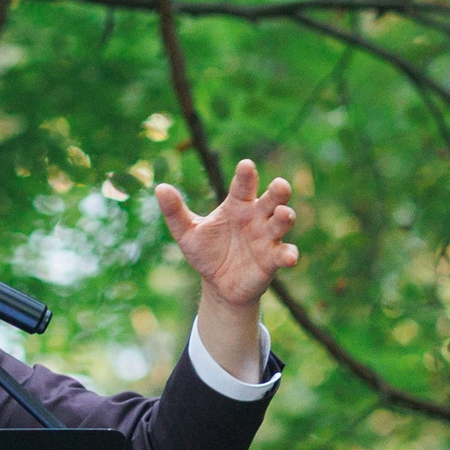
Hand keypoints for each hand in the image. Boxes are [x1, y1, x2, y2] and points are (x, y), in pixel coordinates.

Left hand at [157, 160, 297, 310]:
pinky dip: (289, 254)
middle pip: (272, 199)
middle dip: (278, 191)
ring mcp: (267, 238)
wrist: (218, 285)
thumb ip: (175, 212)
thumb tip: (159, 188)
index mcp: (237, 205)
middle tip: (280, 184)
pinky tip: (288, 257)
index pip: (243, 186)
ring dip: (285, 217)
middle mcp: (256, 217)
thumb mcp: (187, 233)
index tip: (246, 165)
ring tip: (284, 214)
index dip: (246, 175)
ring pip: (282, 222)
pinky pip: (285, 254)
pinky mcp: (273, 260)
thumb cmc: (206, 252)